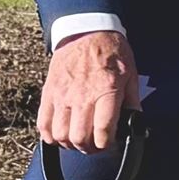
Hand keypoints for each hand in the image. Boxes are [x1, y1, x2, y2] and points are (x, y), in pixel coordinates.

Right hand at [38, 32, 139, 152]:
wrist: (86, 31)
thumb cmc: (113, 52)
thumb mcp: (131, 75)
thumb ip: (133, 102)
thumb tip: (136, 124)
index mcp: (106, 91)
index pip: (103, 131)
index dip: (106, 144)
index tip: (109, 142)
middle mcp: (82, 96)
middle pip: (79, 138)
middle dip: (89, 149)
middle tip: (95, 146)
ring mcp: (62, 95)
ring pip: (60, 135)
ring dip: (70, 144)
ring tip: (79, 140)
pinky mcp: (48, 93)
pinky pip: (43, 124)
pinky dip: (50, 136)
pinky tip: (60, 135)